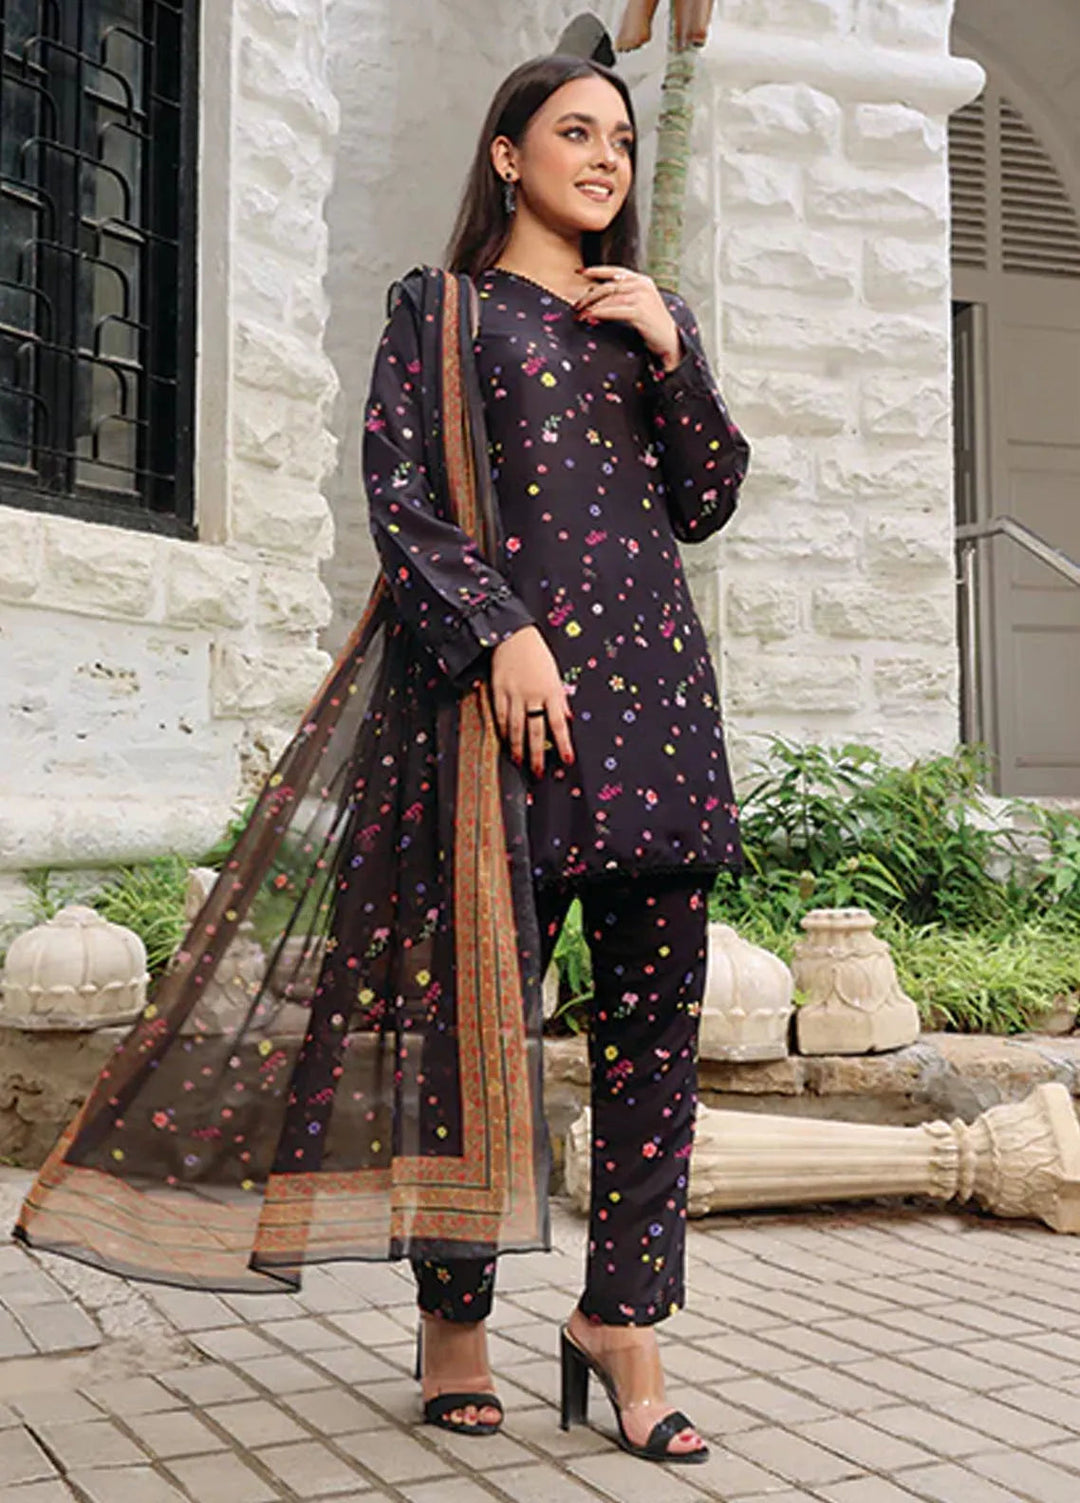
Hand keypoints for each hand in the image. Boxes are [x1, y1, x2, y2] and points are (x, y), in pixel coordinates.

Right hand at [491, 626, 573, 777]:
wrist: (513, 634)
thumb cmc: (537, 654)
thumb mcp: (555, 674)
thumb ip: (560, 698)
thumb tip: (568, 718)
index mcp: (551, 690)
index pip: (559, 724)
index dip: (564, 744)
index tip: (567, 760)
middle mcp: (533, 695)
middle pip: (536, 731)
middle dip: (538, 754)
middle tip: (538, 773)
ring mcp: (514, 694)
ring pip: (516, 727)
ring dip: (518, 747)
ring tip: (519, 762)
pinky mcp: (498, 691)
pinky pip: (500, 716)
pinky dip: (502, 731)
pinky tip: (504, 741)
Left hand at [573, 266, 681, 370]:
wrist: (669, 340)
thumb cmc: (651, 325)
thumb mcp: (639, 303)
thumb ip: (623, 295)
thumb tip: (595, 295)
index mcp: (641, 280)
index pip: (614, 271)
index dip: (595, 270)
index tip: (580, 272)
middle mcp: (642, 285)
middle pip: (608, 286)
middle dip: (589, 296)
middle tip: (576, 306)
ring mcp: (642, 297)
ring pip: (608, 298)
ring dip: (590, 307)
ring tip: (579, 315)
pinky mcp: (640, 311)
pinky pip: (613, 310)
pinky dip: (598, 314)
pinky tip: (589, 318)